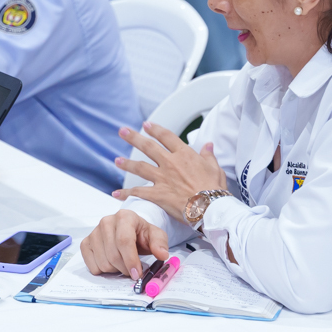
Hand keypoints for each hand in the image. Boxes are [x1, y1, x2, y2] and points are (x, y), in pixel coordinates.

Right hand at [80, 208, 168, 280]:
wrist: (129, 231)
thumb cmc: (141, 234)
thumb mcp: (155, 236)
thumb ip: (160, 244)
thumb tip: (162, 254)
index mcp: (124, 216)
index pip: (124, 241)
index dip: (130, 260)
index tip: (137, 274)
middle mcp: (106, 222)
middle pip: (113, 254)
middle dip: (125, 268)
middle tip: (133, 271)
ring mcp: (93, 232)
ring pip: (103, 262)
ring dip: (115, 270)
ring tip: (123, 263)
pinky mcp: (86, 243)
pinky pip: (91, 265)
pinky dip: (103, 270)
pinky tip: (111, 263)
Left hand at [113, 122, 227, 219]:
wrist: (210, 207)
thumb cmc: (214, 189)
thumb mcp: (215, 168)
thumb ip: (208, 155)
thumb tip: (208, 145)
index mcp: (184, 155)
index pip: (166, 137)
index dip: (155, 129)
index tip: (146, 125)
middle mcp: (170, 163)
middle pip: (148, 147)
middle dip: (134, 138)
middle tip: (122, 131)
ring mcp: (162, 178)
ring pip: (140, 167)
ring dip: (127, 163)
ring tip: (117, 160)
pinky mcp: (157, 194)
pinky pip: (138, 192)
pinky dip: (126, 193)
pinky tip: (116, 193)